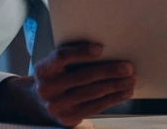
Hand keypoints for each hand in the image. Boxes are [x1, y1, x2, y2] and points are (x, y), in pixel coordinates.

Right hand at [0, 42, 135, 126]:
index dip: (81, 52)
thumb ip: (71, 57)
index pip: (62, 57)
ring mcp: (57, 106)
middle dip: (109, 71)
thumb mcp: (54, 64)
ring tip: (131, 79)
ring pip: (92, 93)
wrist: (35, 102)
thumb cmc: (53, 76)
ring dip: (115, 86)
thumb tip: (106, 50)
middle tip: (128, 67)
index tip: (100, 48)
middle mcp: (48, 89)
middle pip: (83, 77)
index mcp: (43, 69)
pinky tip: (124, 92)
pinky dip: (112, 99)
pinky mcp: (68, 119)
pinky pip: (94, 107)